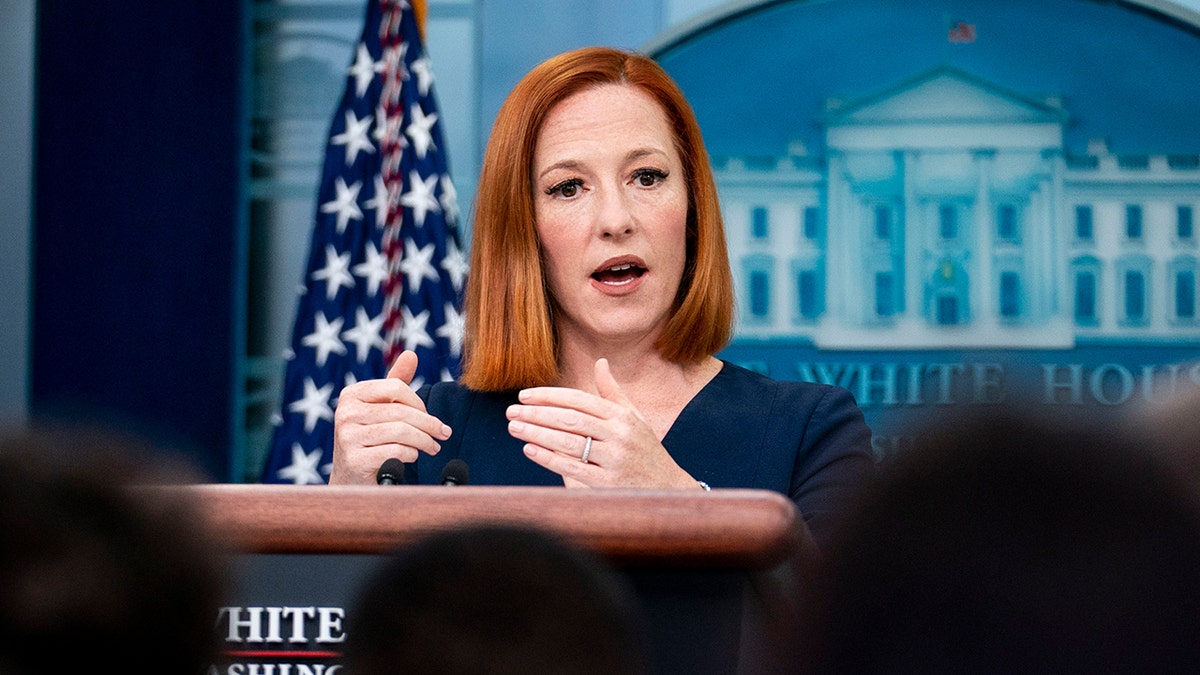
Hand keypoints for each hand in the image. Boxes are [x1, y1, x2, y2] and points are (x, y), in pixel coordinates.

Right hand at [328, 350, 451, 484]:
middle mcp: (345, 413)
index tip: (429, 417)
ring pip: (401, 432)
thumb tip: (411, 354)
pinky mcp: (355, 460)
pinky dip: (411, 454)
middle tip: (443, 434)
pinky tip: (413, 457)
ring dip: (424, 441)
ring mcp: (347, 437)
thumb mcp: (380, 408)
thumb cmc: (370, 439)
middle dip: (429, 424)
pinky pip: (395, 452)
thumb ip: (395, 383)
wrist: (350, 480)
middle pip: (401, 412)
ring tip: (434, 447)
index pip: (396, 388)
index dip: (419, 403)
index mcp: (351, 395)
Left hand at [506, 358, 699, 488]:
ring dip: (537, 433)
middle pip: (570, 419)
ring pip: (569, 442)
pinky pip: (574, 467)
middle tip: (511, 412)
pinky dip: (549, 458)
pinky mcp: (609, 482)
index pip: (579, 400)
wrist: (667, 487)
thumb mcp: (634, 417)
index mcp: (622, 416)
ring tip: (514, 428)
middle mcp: (619, 434)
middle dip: (537, 414)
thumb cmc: (645, 450)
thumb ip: (613, 392)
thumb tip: (600, 363)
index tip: (524, 396)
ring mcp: (615, 458)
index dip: (550, 396)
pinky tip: (530, 450)